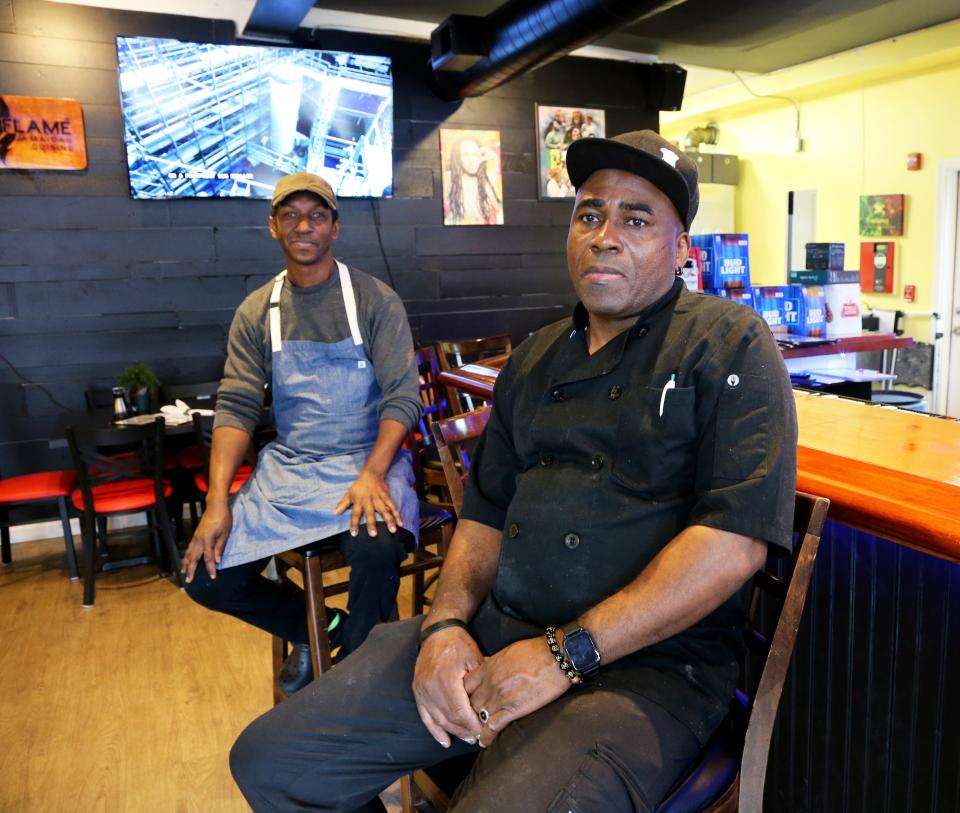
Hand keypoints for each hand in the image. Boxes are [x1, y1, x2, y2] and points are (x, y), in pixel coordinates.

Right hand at [181, 500, 231, 581]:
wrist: (216, 506)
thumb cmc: (223, 519)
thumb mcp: (225, 534)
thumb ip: (220, 548)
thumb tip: (217, 561)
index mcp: (207, 541)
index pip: (208, 559)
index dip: (210, 569)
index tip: (212, 577)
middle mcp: (198, 541)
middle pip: (193, 559)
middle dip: (190, 570)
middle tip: (188, 581)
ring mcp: (195, 538)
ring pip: (188, 554)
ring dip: (185, 564)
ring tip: (183, 573)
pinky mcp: (195, 535)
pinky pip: (189, 548)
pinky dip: (186, 556)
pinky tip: (186, 560)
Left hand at [334, 468, 401, 536]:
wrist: (372, 474)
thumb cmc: (359, 486)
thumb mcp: (349, 494)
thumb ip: (343, 504)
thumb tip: (335, 513)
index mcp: (359, 502)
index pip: (355, 514)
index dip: (354, 524)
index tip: (354, 534)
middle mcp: (369, 501)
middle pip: (370, 514)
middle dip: (372, 524)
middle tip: (373, 535)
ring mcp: (379, 499)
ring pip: (384, 511)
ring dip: (389, 520)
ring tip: (393, 530)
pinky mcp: (387, 497)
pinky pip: (393, 506)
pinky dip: (397, 514)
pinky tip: (401, 523)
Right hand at [412, 626, 484, 747]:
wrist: (438, 631)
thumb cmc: (459, 644)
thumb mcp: (475, 658)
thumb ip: (480, 683)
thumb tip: (491, 706)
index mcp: (446, 679)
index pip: (460, 711)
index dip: (472, 724)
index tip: (483, 730)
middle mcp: (431, 686)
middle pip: (449, 718)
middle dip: (464, 731)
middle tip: (477, 737)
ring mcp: (422, 690)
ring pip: (438, 719)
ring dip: (452, 731)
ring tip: (467, 738)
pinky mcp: (417, 691)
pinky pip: (425, 716)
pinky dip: (434, 730)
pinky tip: (445, 741)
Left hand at [463, 637, 570, 746]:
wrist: (555, 657)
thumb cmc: (535, 651)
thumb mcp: (507, 652)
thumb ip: (493, 663)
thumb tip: (486, 668)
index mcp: (488, 668)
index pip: (464, 686)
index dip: (463, 695)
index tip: (466, 702)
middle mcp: (490, 683)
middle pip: (469, 702)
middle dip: (468, 711)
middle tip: (469, 720)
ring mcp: (501, 697)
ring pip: (478, 716)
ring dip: (476, 725)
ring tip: (474, 733)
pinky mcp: (514, 709)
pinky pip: (494, 726)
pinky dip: (487, 736)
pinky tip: (484, 741)